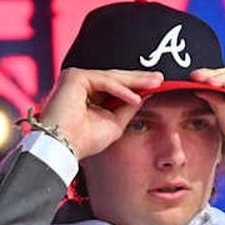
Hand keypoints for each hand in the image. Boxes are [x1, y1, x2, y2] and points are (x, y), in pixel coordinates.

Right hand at [39, 68, 162, 159]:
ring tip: (155, 83)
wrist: (64, 147)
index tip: (158, 84)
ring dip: (135, 81)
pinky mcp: (75, 77)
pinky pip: (104, 81)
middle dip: (140, 78)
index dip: (137, 84)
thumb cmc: (85, 139)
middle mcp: (82, 84)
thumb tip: (145, 95)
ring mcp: (77, 78)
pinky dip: (121, 90)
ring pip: (112, 77)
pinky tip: (135, 98)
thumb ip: (128, 108)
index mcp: (90, 94)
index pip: (117, 85)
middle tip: (160, 78)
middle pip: (116, 78)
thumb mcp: (115, 122)